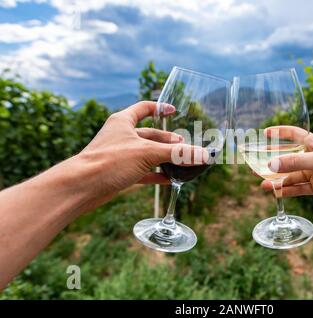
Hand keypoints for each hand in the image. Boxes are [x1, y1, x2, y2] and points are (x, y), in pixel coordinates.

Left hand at [75, 101, 207, 210]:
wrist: (81, 187)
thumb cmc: (109, 161)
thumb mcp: (148, 153)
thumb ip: (178, 155)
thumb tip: (204, 155)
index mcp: (123, 121)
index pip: (144, 108)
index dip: (160, 108)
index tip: (174, 111)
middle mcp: (121, 136)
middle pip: (150, 134)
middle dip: (168, 140)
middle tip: (185, 146)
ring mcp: (119, 155)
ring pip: (146, 153)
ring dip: (163, 157)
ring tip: (181, 161)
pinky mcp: (118, 173)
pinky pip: (142, 171)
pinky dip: (156, 174)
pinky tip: (169, 179)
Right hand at [260, 125, 312, 208]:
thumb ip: (296, 162)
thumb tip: (271, 165)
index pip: (295, 134)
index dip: (281, 132)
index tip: (265, 132)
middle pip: (288, 157)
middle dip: (273, 161)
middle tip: (255, 164)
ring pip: (291, 176)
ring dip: (277, 180)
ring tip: (262, 184)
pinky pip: (298, 188)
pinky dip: (286, 191)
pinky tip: (276, 193)